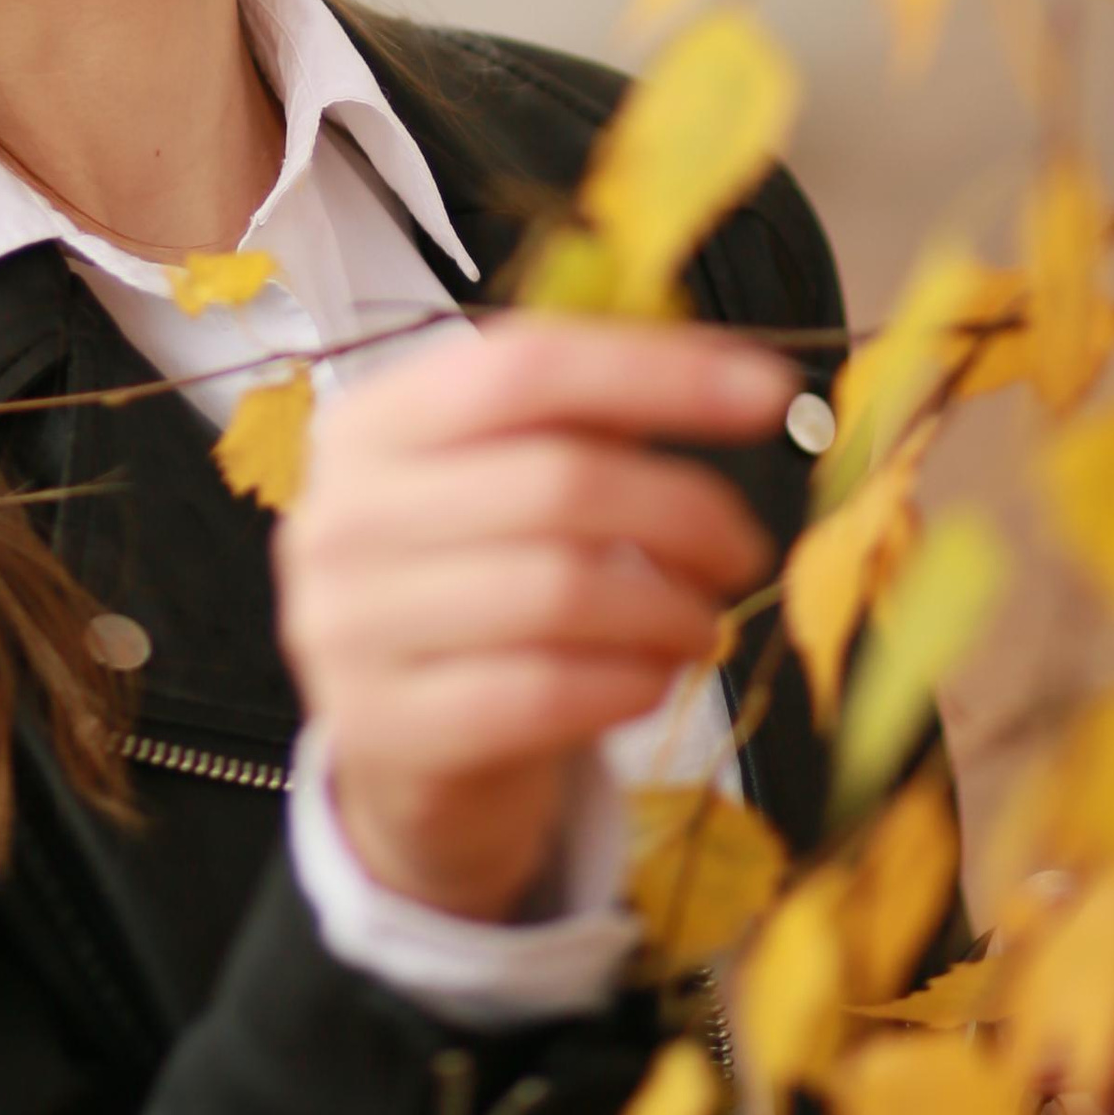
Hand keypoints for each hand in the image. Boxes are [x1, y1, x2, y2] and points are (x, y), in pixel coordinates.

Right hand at [273, 317, 791, 927]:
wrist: (406, 747)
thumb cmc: (478, 583)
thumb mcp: (504, 481)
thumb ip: (589, 418)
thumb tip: (734, 376)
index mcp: (373, 422)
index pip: (524, 366)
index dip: (658, 371)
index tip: (771, 391)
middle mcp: (342, 514)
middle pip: (558, 481)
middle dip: (684, 512)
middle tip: (743, 547)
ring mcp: (348, 627)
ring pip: (559, 592)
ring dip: (668, 608)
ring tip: (702, 621)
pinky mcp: (385, 730)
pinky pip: (542, 694)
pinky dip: (627, 682)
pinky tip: (651, 677)